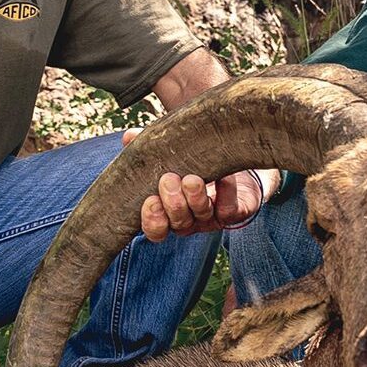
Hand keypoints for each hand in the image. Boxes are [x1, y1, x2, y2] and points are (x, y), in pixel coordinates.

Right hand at [125, 128, 278, 241]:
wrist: (236, 158)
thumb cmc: (194, 160)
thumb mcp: (168, 152)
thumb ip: (147, 148)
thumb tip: (129, 136)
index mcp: (169, 212)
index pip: (155, 229)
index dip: (152, 220)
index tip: (150, 201)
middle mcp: (190, 219)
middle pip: (178, 223)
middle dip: (173, 204)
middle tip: (169, 180)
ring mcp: (213, 216)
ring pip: (202, 216)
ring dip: (195, 199)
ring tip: (192, 180)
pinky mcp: (237, 211)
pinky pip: (230, 209)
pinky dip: (226, 194)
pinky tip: (223, 178)